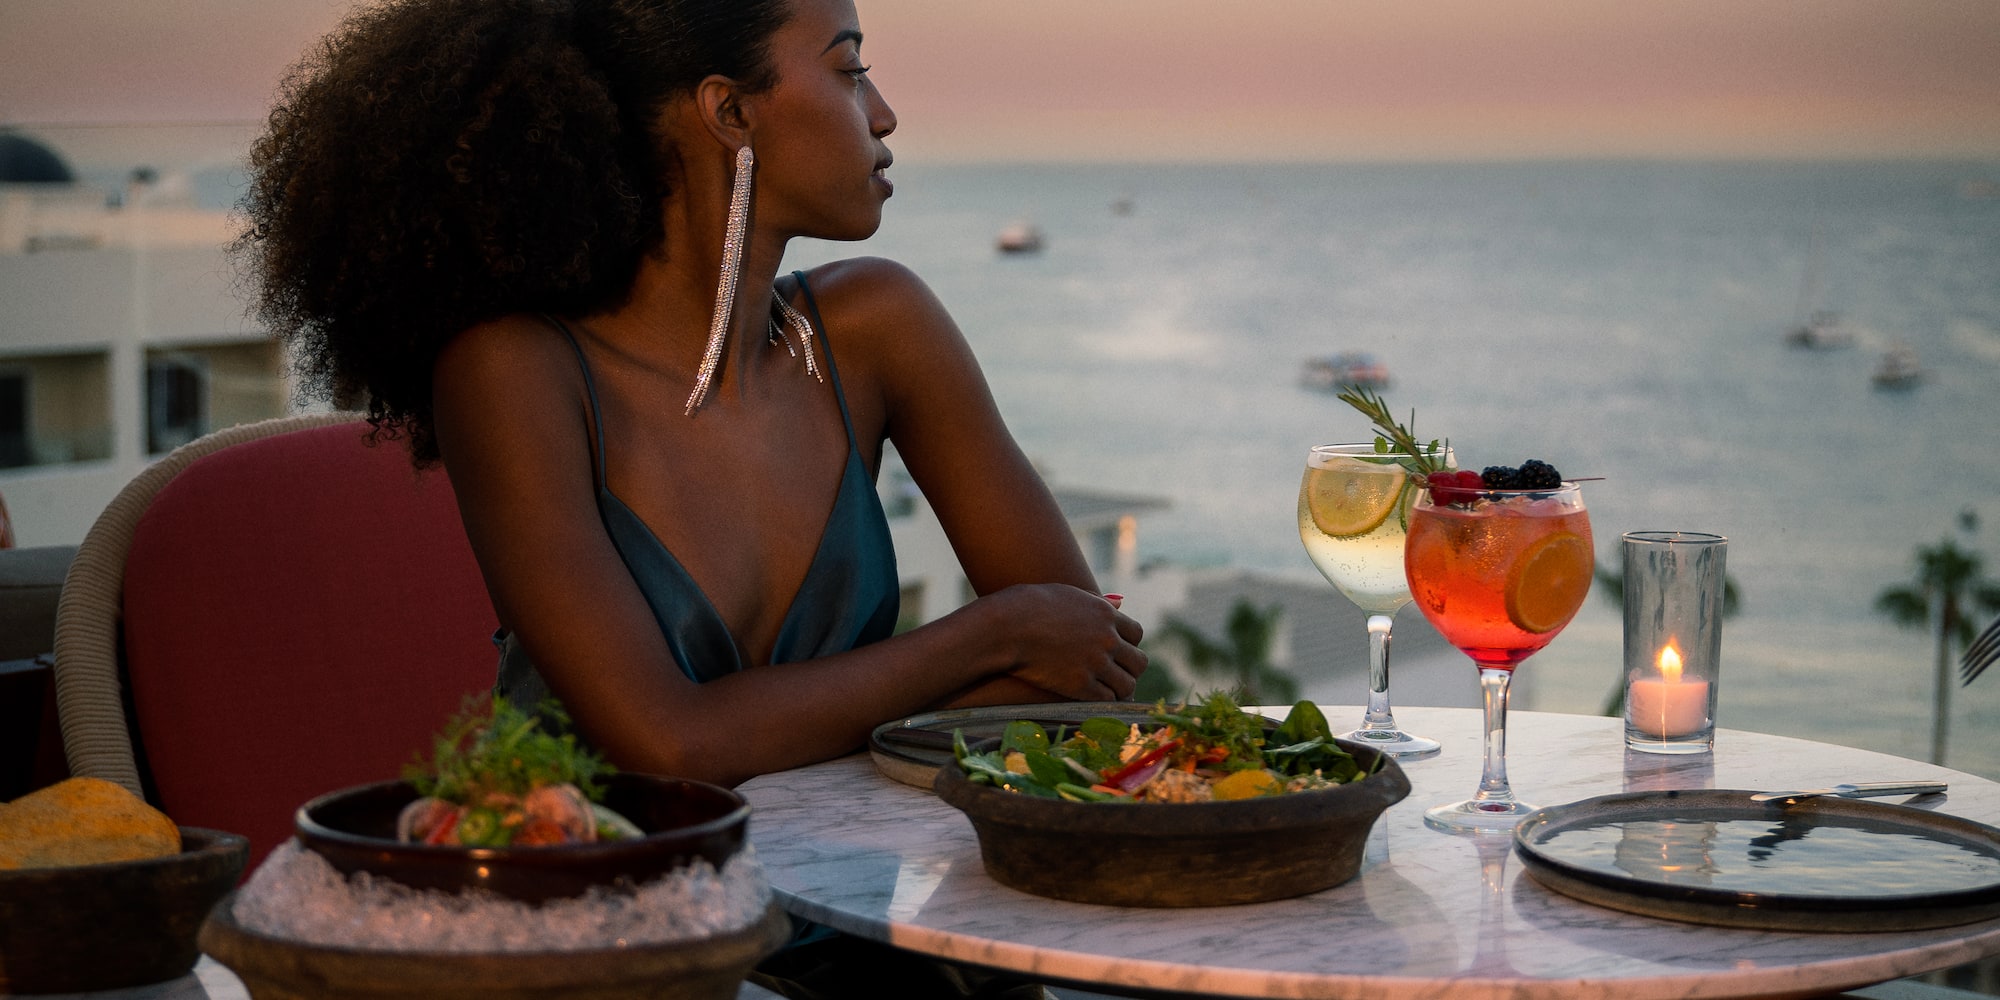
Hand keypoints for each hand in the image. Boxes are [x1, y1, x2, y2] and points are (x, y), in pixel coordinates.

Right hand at [984, 584, 1146, 700]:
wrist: (1007, 627)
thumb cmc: (1028, 606)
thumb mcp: (1067, 595)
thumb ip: (1095, 601)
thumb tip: (1120, 602)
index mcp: (1105, 614)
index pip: (1136, 634)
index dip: (1129, 644)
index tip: (1118, 651)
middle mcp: (1107, 639)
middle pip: (1139, 661)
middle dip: (1129, 668)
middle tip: (1118, 674)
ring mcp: (1096, 664)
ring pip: (1127, 684)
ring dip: (1120, 688)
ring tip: (1109, 690)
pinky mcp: (1081, 685)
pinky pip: (1107, 699)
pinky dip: (1104, 701)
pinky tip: (1095, 699)